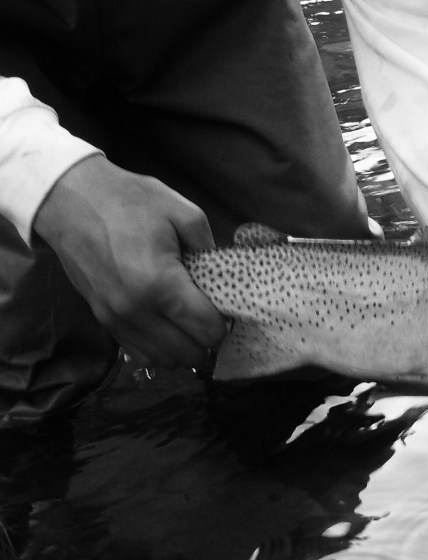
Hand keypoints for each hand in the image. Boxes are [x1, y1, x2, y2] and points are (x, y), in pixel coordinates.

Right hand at [33, 154, 227, 367]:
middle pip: (188, 353)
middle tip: (211, 319)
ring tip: (190, 325)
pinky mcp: (102, 319)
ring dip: (183, 349)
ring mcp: (116, 319)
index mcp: (161, 284)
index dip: (224, 325)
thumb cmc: (127, 201)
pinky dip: (159, 349)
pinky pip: (138, 353)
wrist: (69, 200)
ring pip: (163, 359)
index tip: (226, 310)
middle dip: (207, 341)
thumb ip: (209, 246)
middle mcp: (137, 310)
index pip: (207, 330)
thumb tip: (221, 276)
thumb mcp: (182, 212)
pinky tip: (167, 328)